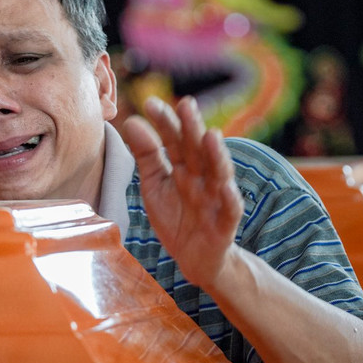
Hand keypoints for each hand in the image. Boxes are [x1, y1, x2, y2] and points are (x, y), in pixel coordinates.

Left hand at [120, 95, 242, 289]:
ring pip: (219, 173)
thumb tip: (132, 121)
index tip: (150, 103)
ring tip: (211, 135)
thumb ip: (147, 155)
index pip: (173, 140)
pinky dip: (230, 198)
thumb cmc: (176, 217)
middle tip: (185, 105)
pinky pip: (231, 209)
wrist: (194, 258)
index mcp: (183, 167)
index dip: (165, 123)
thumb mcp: (155, 185)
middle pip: (197, 150)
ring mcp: (216, 198)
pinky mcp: (225, 223)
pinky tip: (226, 187)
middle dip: (192, 128)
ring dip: (217, 155)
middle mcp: (202, 178)